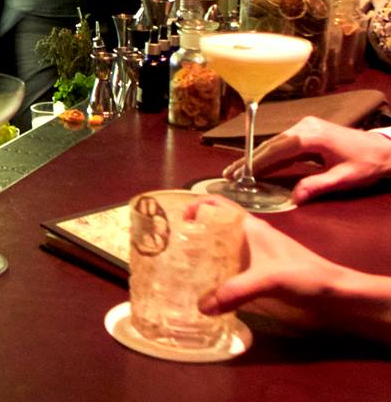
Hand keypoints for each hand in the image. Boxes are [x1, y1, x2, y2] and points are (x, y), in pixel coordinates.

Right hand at [195, 196, 390, 340]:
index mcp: (250, 226)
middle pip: (216, 226)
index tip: (179, 220)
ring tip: (184, 269)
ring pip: (222, 249)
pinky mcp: (259, 275)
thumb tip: (201, 306)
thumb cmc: (305, 274)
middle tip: (174, 249)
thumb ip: (235, 291)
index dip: (197, 205)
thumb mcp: (269, 280)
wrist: (336, 295)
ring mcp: (255, 257)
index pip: (218, 204)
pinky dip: (217, 275)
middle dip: (195, 234)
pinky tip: (208, 289)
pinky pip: (231, 269)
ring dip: (205, 255)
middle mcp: (249, 237)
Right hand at [222, 116, 390, 203]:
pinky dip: (268, 154)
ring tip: (237, 171)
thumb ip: (318, 186)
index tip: (240, 174)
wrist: (384, 149)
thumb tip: (294, 199)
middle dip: (249, 160)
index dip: (257, 162)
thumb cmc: (367, 165)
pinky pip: (282, 143)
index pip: (277, 149)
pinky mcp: (306, 130)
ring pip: (274, 142)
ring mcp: (304, 126)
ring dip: (256, 157)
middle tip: (229, 174)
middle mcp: (303, 126)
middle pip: (270, 144)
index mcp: (311, 136)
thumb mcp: (345, 179)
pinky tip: (258, 165)